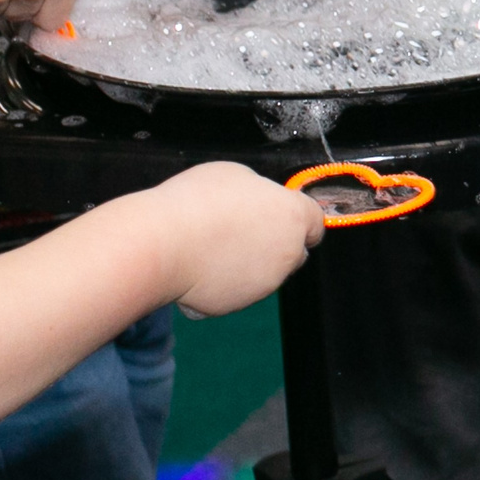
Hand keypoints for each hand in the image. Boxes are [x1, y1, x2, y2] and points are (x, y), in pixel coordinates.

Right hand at [150, 163, 326, 317]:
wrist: (163, 244)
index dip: (299, 220)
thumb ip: (260, 193)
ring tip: (214, 246)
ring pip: (267, 273)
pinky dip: (227, 282)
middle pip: (295, 251)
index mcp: (293, 216)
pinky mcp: (241, 304)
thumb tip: (260, 202)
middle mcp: (289, 252)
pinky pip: (238, 291)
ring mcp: (267, 282)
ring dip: (251, 263)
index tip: (284, 218)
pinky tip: (203, 266)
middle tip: (243, 231)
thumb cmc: (197, 202)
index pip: (315, 222)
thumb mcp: (235, 175)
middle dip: (277, 244)